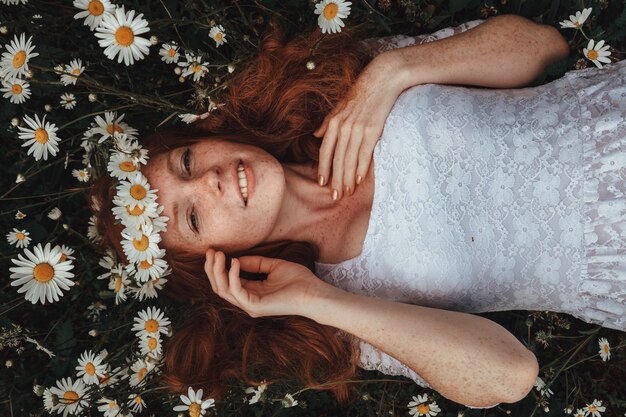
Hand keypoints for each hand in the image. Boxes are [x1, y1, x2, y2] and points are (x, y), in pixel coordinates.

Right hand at [204, 248, 323, 317]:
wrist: (314, 292)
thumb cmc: (299, 280)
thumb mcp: (274, 266)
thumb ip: (255, 263)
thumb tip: (236, 259)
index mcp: (252, 293)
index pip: (227, 282)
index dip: (218, 266)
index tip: (214, 250)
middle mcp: (248, 302)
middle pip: (220, 287)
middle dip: (212, 268)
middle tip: (211, 251)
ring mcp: (250, 306)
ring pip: (223, 289)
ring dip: (218, 271)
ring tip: (218, 255)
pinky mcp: (255, 306)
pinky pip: (236, 290)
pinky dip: (232, 275)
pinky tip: (234, 262)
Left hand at [313, 53, 404, 200]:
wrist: (382, 78)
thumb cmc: (362, 92)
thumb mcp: (340, 106)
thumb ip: (328, 122)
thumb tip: (316, 135)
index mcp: (334, 122)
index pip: (325, 150)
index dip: (323, 168)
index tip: (322, 183)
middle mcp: (343, 127)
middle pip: (336, 159)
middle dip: (335, 180)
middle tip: (335, 197)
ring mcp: (357, 129)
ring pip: (349, 160)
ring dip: (347, 179)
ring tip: (346, 193)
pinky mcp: (372, 129)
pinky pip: (364, 153)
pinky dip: (360, 168)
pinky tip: (358, 180)